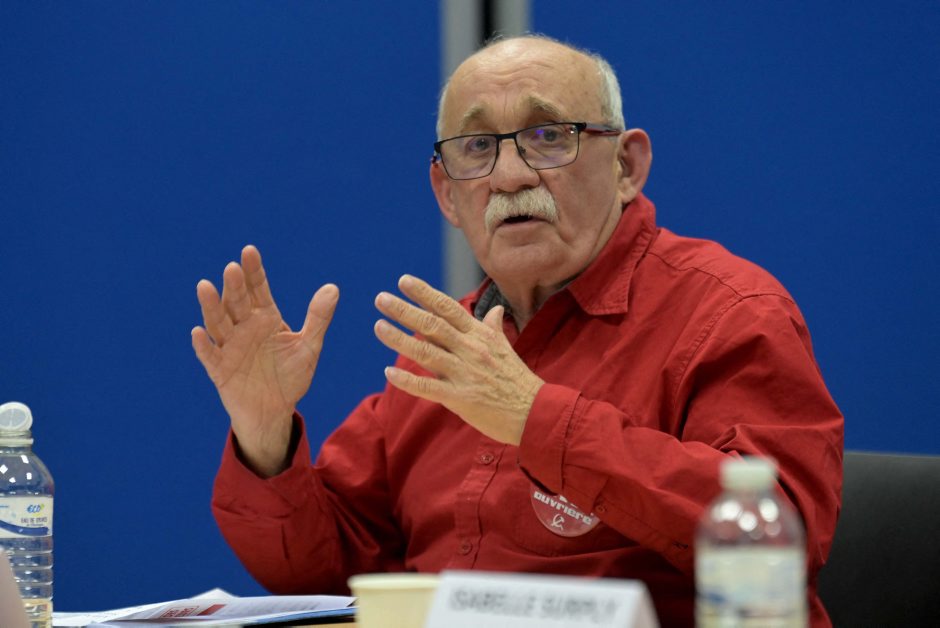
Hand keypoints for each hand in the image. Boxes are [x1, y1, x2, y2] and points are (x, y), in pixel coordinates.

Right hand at [191, 245, 337, 476]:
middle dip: (234, 286)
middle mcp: (244, 327)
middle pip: (237, 302)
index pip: (258, 289)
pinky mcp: (220, 370)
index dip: (254, 271)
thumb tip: (333, 288)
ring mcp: (230, 347)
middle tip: (232, 267)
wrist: (275, 410)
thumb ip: (318, 318)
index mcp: (266, 318)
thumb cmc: (290, 376)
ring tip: (205, 286)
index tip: (249, 251)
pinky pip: (210, 355)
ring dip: (211, 306)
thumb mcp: (309, 346)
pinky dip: (204, 345)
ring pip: (218, 323)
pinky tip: (198, 332)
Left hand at [373, 275, 543, 444]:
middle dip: (404, 310)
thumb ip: (493, 328)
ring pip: (425, 352)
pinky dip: (407, 380)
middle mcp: (470, 350)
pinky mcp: (460, 398)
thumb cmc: (517, 380)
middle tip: (381, 298)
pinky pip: (427, 387)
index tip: (404, 280)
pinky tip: (388, 372)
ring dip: (399, 339)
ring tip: (378, 326)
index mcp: (479, 335)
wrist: (535, 412)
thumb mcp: (506, 348)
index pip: (448, 308)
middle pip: (432, 325)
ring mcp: (464, 373)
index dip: (425, 293)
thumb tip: (495, 309)